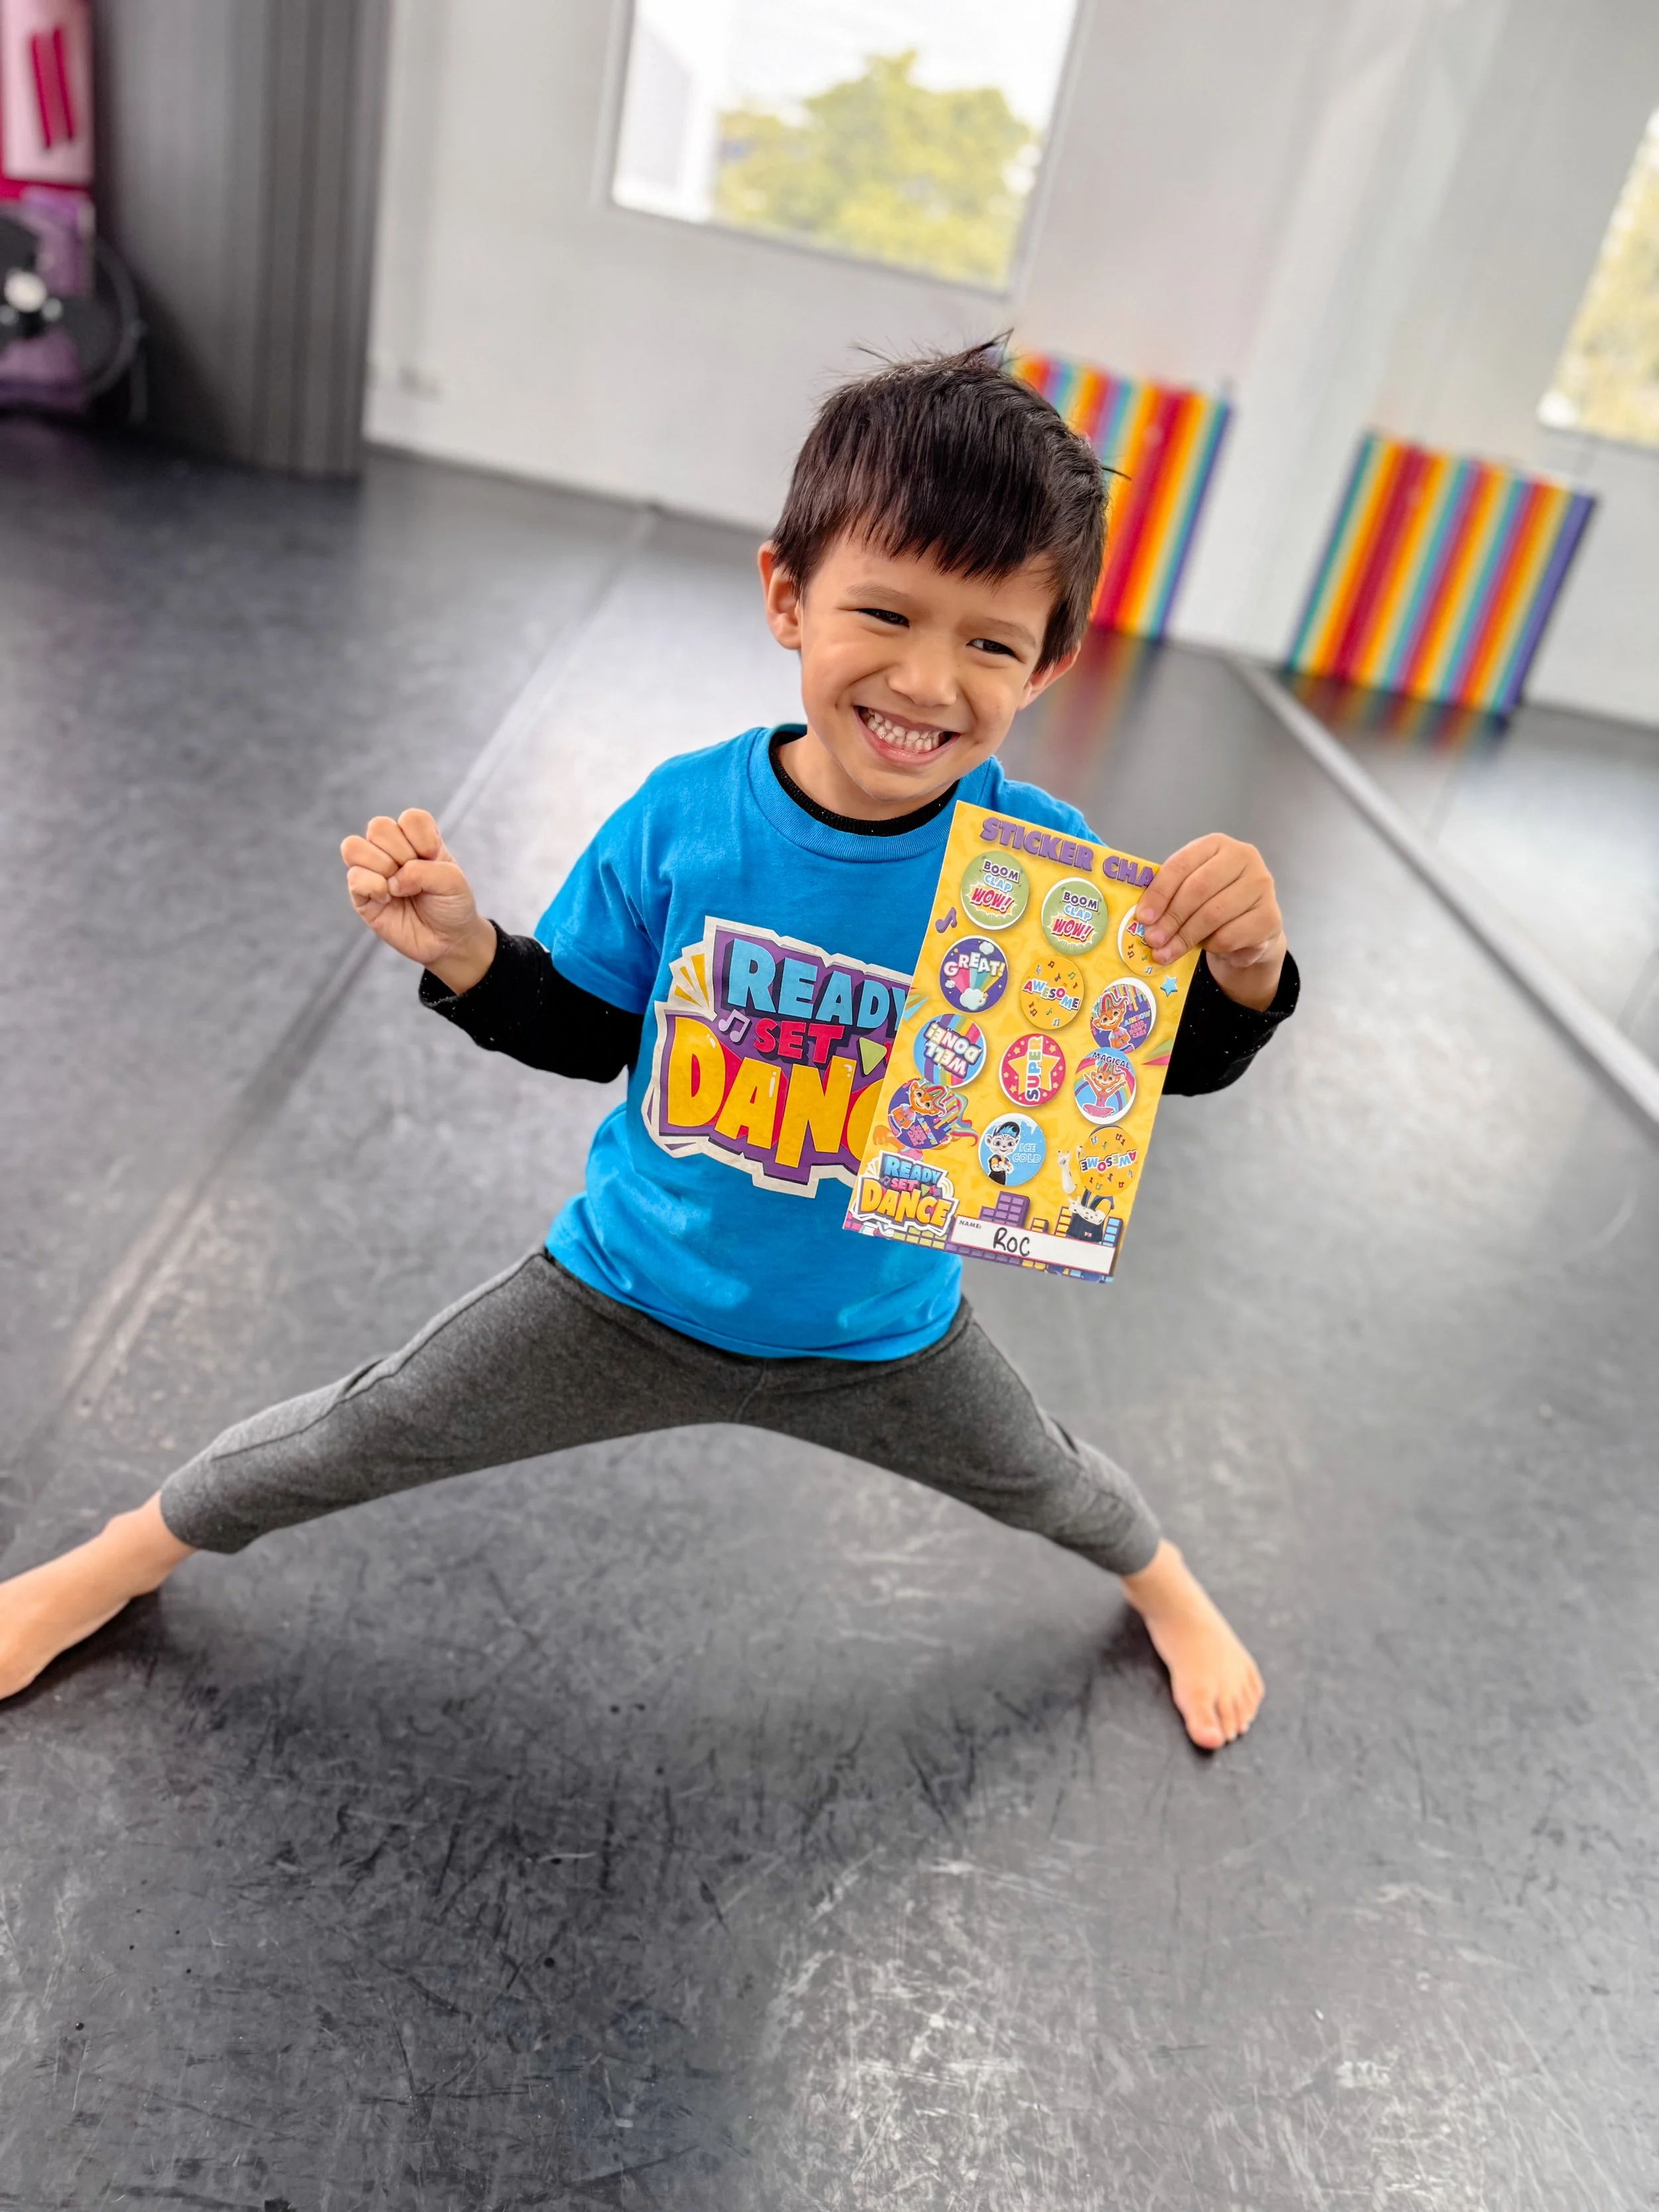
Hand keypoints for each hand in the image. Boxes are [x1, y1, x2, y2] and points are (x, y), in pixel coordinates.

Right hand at [339, 808, 495, 991]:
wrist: (448, 941)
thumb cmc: (451, 906)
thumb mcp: (452, 882)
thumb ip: (424, 871)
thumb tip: (390, 881)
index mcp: (417, 839)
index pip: (410, 818)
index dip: (423, 838)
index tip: (434, 859)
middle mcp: (391, 850)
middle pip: (378, 826)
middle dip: (402, 853)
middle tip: (417, 878)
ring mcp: (373, 871)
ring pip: (354, 846)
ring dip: (382, 866)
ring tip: (399, 888)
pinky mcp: (361, 895)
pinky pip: (353, 877)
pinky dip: (373, 887)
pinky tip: (388, 900)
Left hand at [1136, 834, 1285, 1010]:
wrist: (1250, 928)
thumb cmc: (1213, 902)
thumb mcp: (1189, 891)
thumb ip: (1169, 896)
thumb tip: (1144, 919)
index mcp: (1217, 844)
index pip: (1181, 865)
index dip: (1159, 893)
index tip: (1143, 917)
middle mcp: (1244, 858)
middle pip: (1197, 889)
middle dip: (1170, 918)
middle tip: (1153, 940)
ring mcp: (1262, 885)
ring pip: (1213, 914)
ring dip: (1184, 937)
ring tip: (1166, 952)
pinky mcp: (1270, 916)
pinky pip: (1230, 935)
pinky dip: (1211, 945)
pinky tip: (1204, 948)